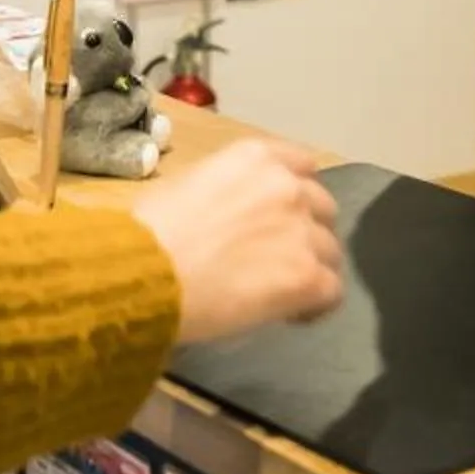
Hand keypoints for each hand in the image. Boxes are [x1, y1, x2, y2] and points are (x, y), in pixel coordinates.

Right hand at [132, 139, 346, 344]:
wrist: (142, 273)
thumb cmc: (146, 234)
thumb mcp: (185, 187)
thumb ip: (225, 192)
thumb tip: (229, 217)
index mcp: (255, 157)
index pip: (302, 167)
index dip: (296, 196)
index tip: (280, 219)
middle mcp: (287, 186)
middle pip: (323, 208)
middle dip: (306, 232)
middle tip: (279, 259)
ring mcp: (301, 230)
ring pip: (330, 251)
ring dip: (311, 268)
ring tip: (284, 292)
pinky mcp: (307, 275)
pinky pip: (332, 291)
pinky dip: (316, 306)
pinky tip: (291, 315)